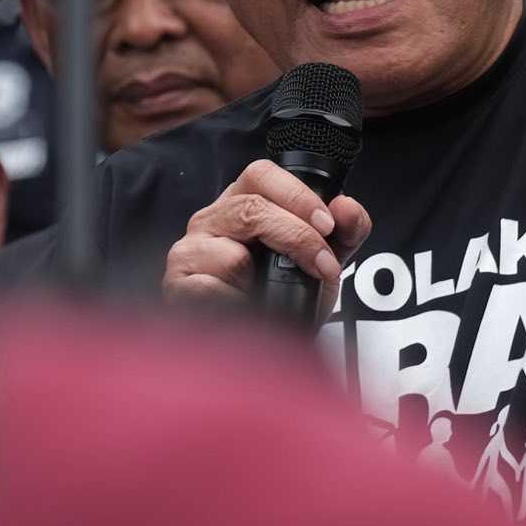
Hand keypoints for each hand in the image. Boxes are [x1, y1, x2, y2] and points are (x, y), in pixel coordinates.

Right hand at [164, 159, 372, 316]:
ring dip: (266, 281)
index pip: (262, 174)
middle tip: (324, 266)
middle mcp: (212, 219)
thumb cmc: (282, 297)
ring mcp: (189, 250)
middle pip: (251, 208)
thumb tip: (348, 208)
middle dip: (298, 237)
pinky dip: (239, 305)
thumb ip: (345, 232)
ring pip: (233, 255)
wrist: (257, 351)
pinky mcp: (178, 285)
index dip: (296, 194)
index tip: (327, 223)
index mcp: (243, 202)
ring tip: (274, 296)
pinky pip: (213, 290)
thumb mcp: (323, 261)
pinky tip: (245, 310)